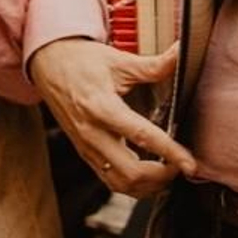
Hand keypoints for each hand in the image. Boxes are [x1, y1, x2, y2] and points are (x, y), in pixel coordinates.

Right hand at [28, 36, 195, 198]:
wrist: (47, 64)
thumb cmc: (80, 61)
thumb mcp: (118, 61)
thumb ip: (153, 65)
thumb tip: (182, 52)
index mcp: (101, 107)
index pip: (142, 136)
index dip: (170, 153)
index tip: (190, 164)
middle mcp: (91, 132)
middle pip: (130, 172)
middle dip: (161, 176)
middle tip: (180, 165)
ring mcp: (86, 146)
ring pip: (120, 183)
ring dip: (148, 185)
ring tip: (167, 172)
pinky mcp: (84, 152)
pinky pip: (110, 179)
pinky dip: (133, 183)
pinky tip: (148, 173)